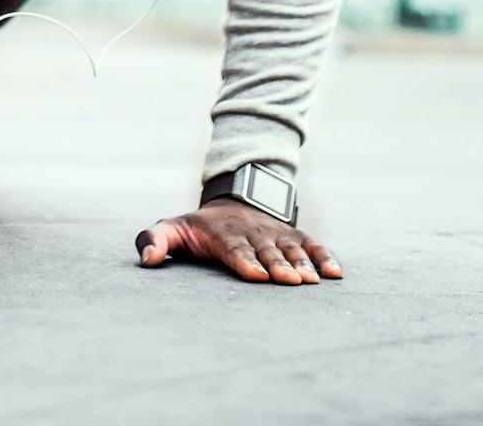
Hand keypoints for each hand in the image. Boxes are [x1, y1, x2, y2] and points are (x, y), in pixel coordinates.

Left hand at [133, 198, 342, 283]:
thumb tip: (146, 259)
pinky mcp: (294, 236)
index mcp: (224, 234)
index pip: (235, 249)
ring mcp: (276, 234)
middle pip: (268, 251)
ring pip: (292, 249)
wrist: (234, 201)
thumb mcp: (174, 228)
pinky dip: (325, 257)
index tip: (256, 275)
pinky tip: (336, 274)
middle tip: (289, 281)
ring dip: (303, 264)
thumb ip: (155, 240)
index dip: (245, 261)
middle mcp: (254, 233)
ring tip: (313, 281)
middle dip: (279, 265)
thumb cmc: (200, 227)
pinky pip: (313, 245)